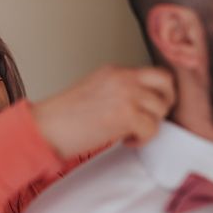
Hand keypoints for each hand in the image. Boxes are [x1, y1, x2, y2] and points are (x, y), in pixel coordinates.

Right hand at [32, 65, 174, 158]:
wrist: (46, 126)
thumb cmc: (63, 117)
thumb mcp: (94, 92)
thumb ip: (117, 92)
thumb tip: (140, 106)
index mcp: (114, 71)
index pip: (153, 73)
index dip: (157, 92)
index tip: (150, 108)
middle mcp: (123, 78)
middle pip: (166, 82)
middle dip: (165, 103)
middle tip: (151, 119)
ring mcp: (125, 94)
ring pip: (161, 108)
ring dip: (151, 125)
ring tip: (132, 133)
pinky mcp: (125, 114)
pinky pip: (151, 128)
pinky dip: (142, 139)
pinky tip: (126, 141)